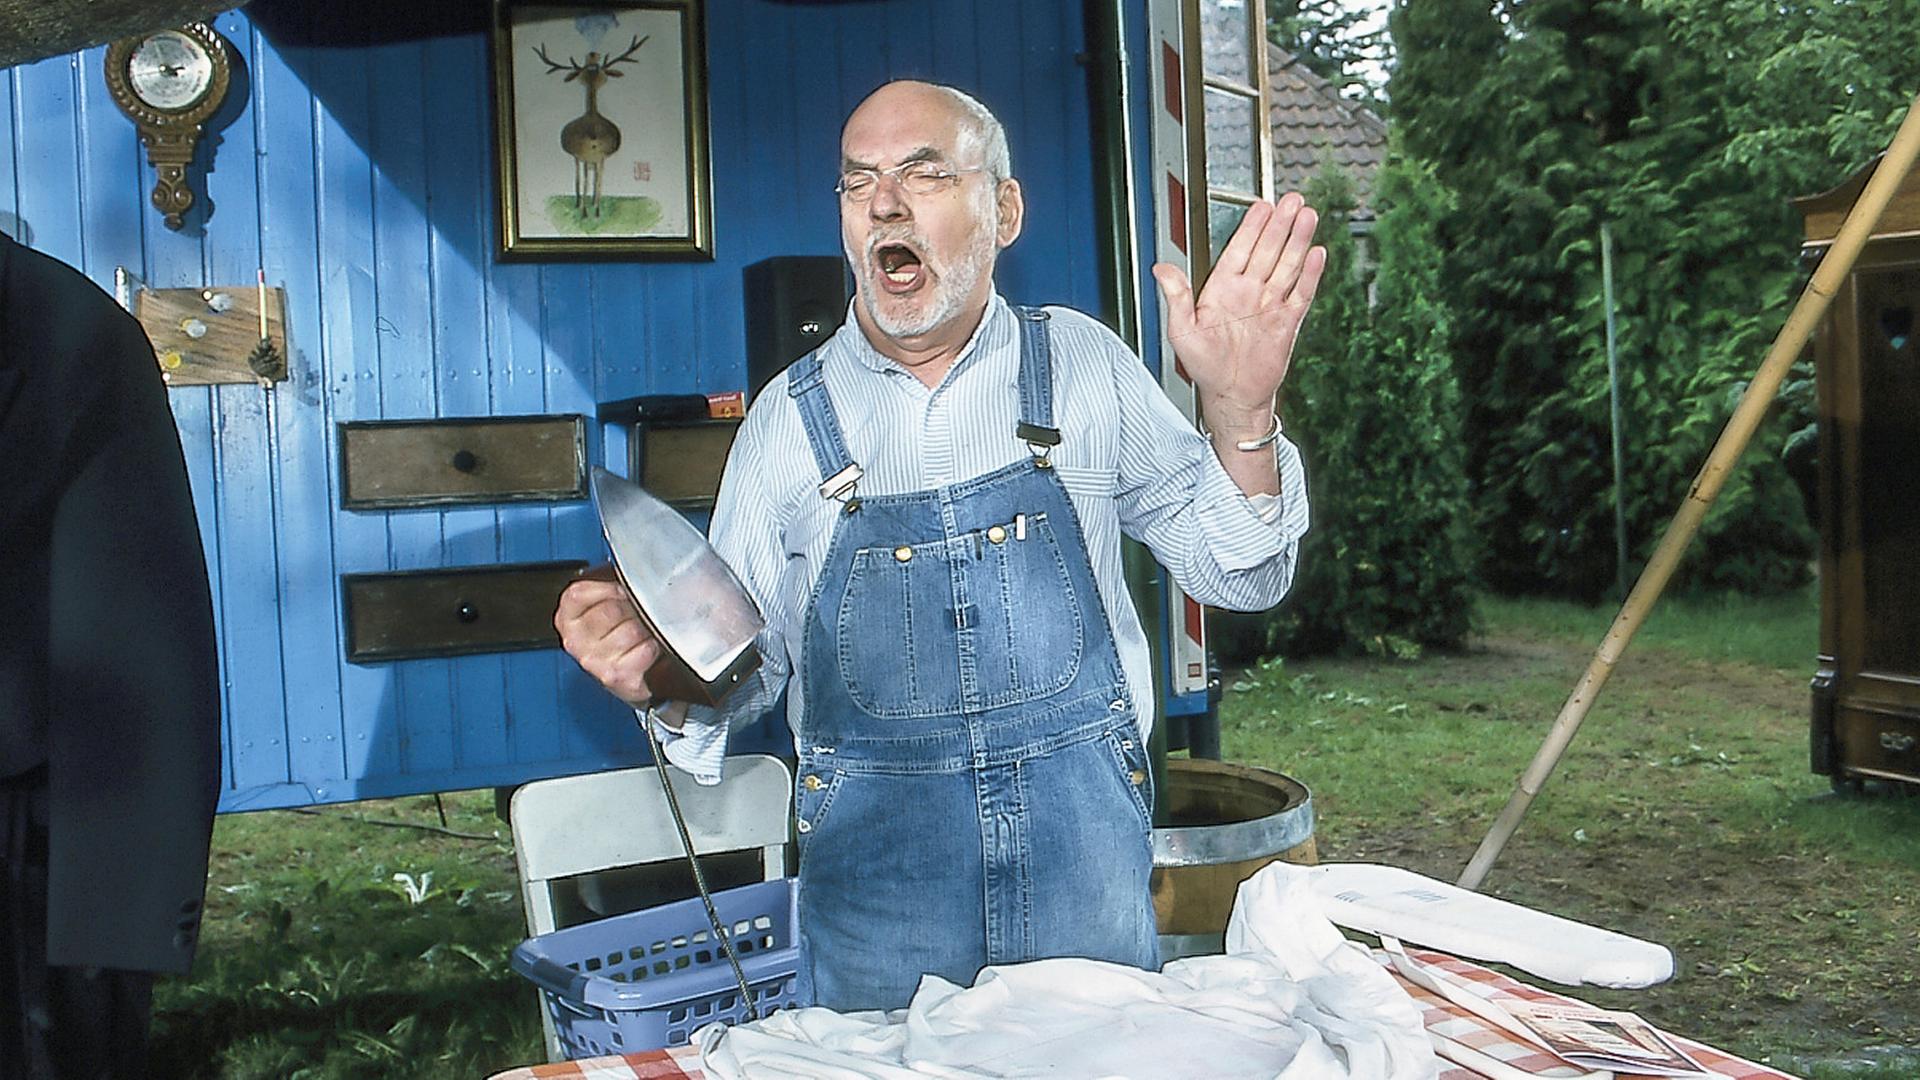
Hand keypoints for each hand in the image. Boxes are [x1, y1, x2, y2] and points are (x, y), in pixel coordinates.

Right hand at [554, 566, 661, 708]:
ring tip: (643, 634)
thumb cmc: (621, 636)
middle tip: (637, 615)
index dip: (605, 588)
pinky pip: (644, 649)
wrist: (633, 677)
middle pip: (610, 610)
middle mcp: (575, 641)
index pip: (577, 594)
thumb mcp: (606, 605)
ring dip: (645, 630)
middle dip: (631, 609)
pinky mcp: (615, 676)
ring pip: (630, 630)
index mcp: (567, 618)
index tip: (621, 590)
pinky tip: (648, 650)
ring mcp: (593, 661)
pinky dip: (653, 648)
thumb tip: (632, 565)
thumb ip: (610, 584)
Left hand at [1151, 194, 1326, 436]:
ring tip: (1307, 215)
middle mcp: (1249, 292)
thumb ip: (1175, 297)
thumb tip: (1161, 268)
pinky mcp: (1288, 322)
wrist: (1233, 397)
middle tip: (1291, 200)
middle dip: (1280, 224)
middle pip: (1268, 250)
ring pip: (1287, 265)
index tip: (1261, 206)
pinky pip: (1301, 293)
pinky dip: (1310, 274)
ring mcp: (1270, 305)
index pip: (1239, 249)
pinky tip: (1316, 254)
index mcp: (1222, 289)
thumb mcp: (1181, 332)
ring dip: (1297, 240)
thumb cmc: (1205, 368)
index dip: (1252, 227)